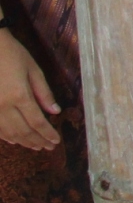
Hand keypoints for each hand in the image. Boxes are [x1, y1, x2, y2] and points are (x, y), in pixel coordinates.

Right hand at [0, 30, 59, 150]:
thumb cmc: (12, 55)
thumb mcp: (33, 70)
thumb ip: (44, 92)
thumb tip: (55, 112)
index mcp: (19, 95)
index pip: (37, 121)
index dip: (47, 134)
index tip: (56, 141)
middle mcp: (3, 106)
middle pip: (23, 131)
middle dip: (37, 140)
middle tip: (48, 147)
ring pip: (8, 133)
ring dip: (23, 141)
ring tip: (35, 146)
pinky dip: (6, 136)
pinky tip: (14, 140)